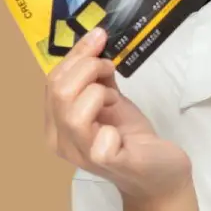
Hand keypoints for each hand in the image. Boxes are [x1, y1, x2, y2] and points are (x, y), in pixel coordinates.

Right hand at [44, 27, 191, 201]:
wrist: (158, 173)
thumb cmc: (130, 137)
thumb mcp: (110, 100)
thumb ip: (96, 76)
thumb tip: (95, 40)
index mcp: (57, 125)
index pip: (52, 82)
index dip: (75, 55)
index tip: (98, 37)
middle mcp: (62, 142)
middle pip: (58, 91)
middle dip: (87, 67)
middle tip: (110, 68)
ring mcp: (82, 155)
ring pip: (72, 112)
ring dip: (98, 92)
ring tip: (114, 98)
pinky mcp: (108, 163)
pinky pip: (100, 141)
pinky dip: (112, 126)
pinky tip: (118, 131)